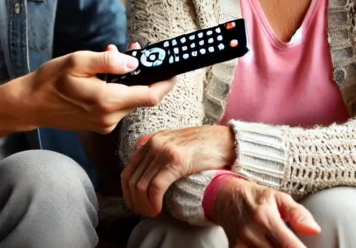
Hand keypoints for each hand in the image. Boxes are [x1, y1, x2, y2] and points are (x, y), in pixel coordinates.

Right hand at [20, 44, 175, 133]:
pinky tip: (103, 73)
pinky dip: (117, 87)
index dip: (166, 82)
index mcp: (107, 101)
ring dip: (127, 78)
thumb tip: (134, 62)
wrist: (29, 105)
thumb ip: (108, 62)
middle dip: (143, 73)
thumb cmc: (49, 81)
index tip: (174, 68)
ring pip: (129, 99)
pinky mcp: (99, 124)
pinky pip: (117, 104)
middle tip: (134, 50)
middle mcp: (110, 117)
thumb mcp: (78, 62)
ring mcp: (105, 123)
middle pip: (141, 96)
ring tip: (110, 55)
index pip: (150, 96)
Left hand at [121, 125, 235, 216]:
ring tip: (152, 213)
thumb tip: (148, 177)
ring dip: (143, 205)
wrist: (227, 140)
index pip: (128, 171)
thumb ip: (160, 155)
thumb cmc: (206, 146)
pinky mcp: (175, 161)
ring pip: (141, 185)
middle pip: (131, 180)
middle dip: (134, 202)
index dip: (128, 193)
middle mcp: (154, 143)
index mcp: (151, 140)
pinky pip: (155, 187)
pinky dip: (153, 202)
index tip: (137, 205)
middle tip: (144, 213)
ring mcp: (163, 151)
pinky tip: (158, 209)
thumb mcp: (176, 146)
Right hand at [211, 178, 319, 247]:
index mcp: (265, 218)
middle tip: (292, 244)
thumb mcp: (279, 198)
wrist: (225, 198)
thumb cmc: (255, 198)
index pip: (290, 246)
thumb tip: (314, 230)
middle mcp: (252, 234)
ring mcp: (241, 245)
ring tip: (279, 242)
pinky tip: (267, 245)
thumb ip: (298, 214)